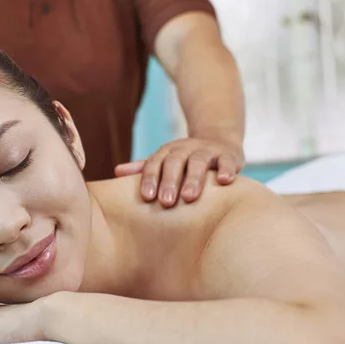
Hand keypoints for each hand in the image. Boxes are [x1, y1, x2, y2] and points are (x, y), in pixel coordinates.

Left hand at [115, 137, 243, 205]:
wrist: (219, 140)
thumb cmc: (185, 160)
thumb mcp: (164, 161)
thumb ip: (144, 168)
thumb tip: (117, 171)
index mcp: (167, 153)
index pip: (154, 164)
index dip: (150, 179)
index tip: (147, 197)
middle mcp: (185, 149)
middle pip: (175, 163)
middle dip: (169, 182)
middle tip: (165, 203)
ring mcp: (207, 151)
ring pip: (199, 162)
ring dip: (193, 179)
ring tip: (189, 197)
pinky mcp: (228, 155)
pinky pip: (227, 161)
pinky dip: (226, 169)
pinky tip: (224, 181)